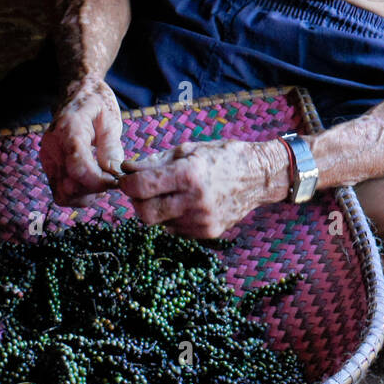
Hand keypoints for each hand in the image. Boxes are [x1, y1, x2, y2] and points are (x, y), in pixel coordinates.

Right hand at [38, 76, 125, 206]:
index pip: (78, 168)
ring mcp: (47, 158)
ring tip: (102, 180)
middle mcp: (52, 146)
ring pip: (62, 194)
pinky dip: (78, 194)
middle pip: (69, 187)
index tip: (117, 180)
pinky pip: (60, 191)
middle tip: (112, 179)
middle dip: (94, 190)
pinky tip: (92, 181)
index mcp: (69, 130)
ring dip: (86, 195)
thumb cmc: (96, 103)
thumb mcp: (110, 118)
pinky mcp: (48, 166)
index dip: (99, 182)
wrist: (76, 93)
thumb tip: (113, 172)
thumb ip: (111, 146)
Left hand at [115, 138, 291, 237]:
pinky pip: (175, 229)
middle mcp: (195, 201)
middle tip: (141, 190)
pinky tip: (185, 204)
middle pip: (145, 214)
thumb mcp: (187, 150)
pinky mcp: (208, 233)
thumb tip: (125, 169)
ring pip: (159, 223)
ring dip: (155, 209)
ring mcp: (202, 220)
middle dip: (137, 202)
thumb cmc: (221, 156)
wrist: (258, 176)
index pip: (141, 187)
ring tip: (169, 194)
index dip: (126, 184)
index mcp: (189, 174)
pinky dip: (172, 217)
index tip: (125, 178)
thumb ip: (154, 162)